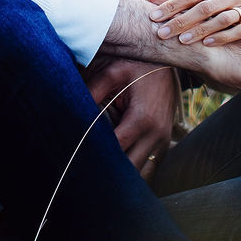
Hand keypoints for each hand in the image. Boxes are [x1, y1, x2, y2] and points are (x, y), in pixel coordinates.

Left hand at [86, 58, 175, 178]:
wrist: (167, 65)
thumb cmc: (137, 66)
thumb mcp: (113, 72)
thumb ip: (93, 91)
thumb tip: (73, 112)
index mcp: (143, 119)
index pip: (116, 149)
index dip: (97, 156)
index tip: (78, 160)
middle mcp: (156, 134)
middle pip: (130, 169)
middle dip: (108, 171)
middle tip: (84, 171)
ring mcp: (163, 141)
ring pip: (142, 173)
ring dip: (122, 174)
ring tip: (99, 172)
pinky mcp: (165, 143)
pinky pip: (149, 167)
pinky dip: (133, 170)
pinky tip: (115, 167)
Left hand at [146, 0, 240, 46]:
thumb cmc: (226, 0)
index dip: (172, 5)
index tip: (154, 18)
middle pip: (206, 7)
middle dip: (182, 21)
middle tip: (163, 33)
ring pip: (223, 19)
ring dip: (201, 30)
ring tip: (183, 41)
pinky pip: (240, 30)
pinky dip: (223, 37)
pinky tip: (207, 44)